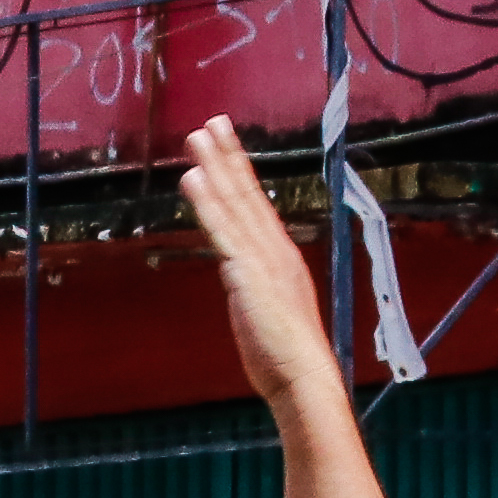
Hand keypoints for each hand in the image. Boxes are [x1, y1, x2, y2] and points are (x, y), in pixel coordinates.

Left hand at [179, 115, 346, 410]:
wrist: (304, 376)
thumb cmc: (285, 354)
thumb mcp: (266, 310)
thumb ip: (252, 285)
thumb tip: (237, 273)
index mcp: (280, 256)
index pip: (256, 205)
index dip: (241, 171)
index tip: (228, 144)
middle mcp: (273, 249)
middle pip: (247, 194)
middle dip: (228, 156)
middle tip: (213, 122)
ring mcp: (261, 259)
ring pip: (234, 204)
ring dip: (214, 168)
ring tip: (197, 136)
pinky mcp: (247, 274)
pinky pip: (222, 231)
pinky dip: (207, 203)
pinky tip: (193, 178)